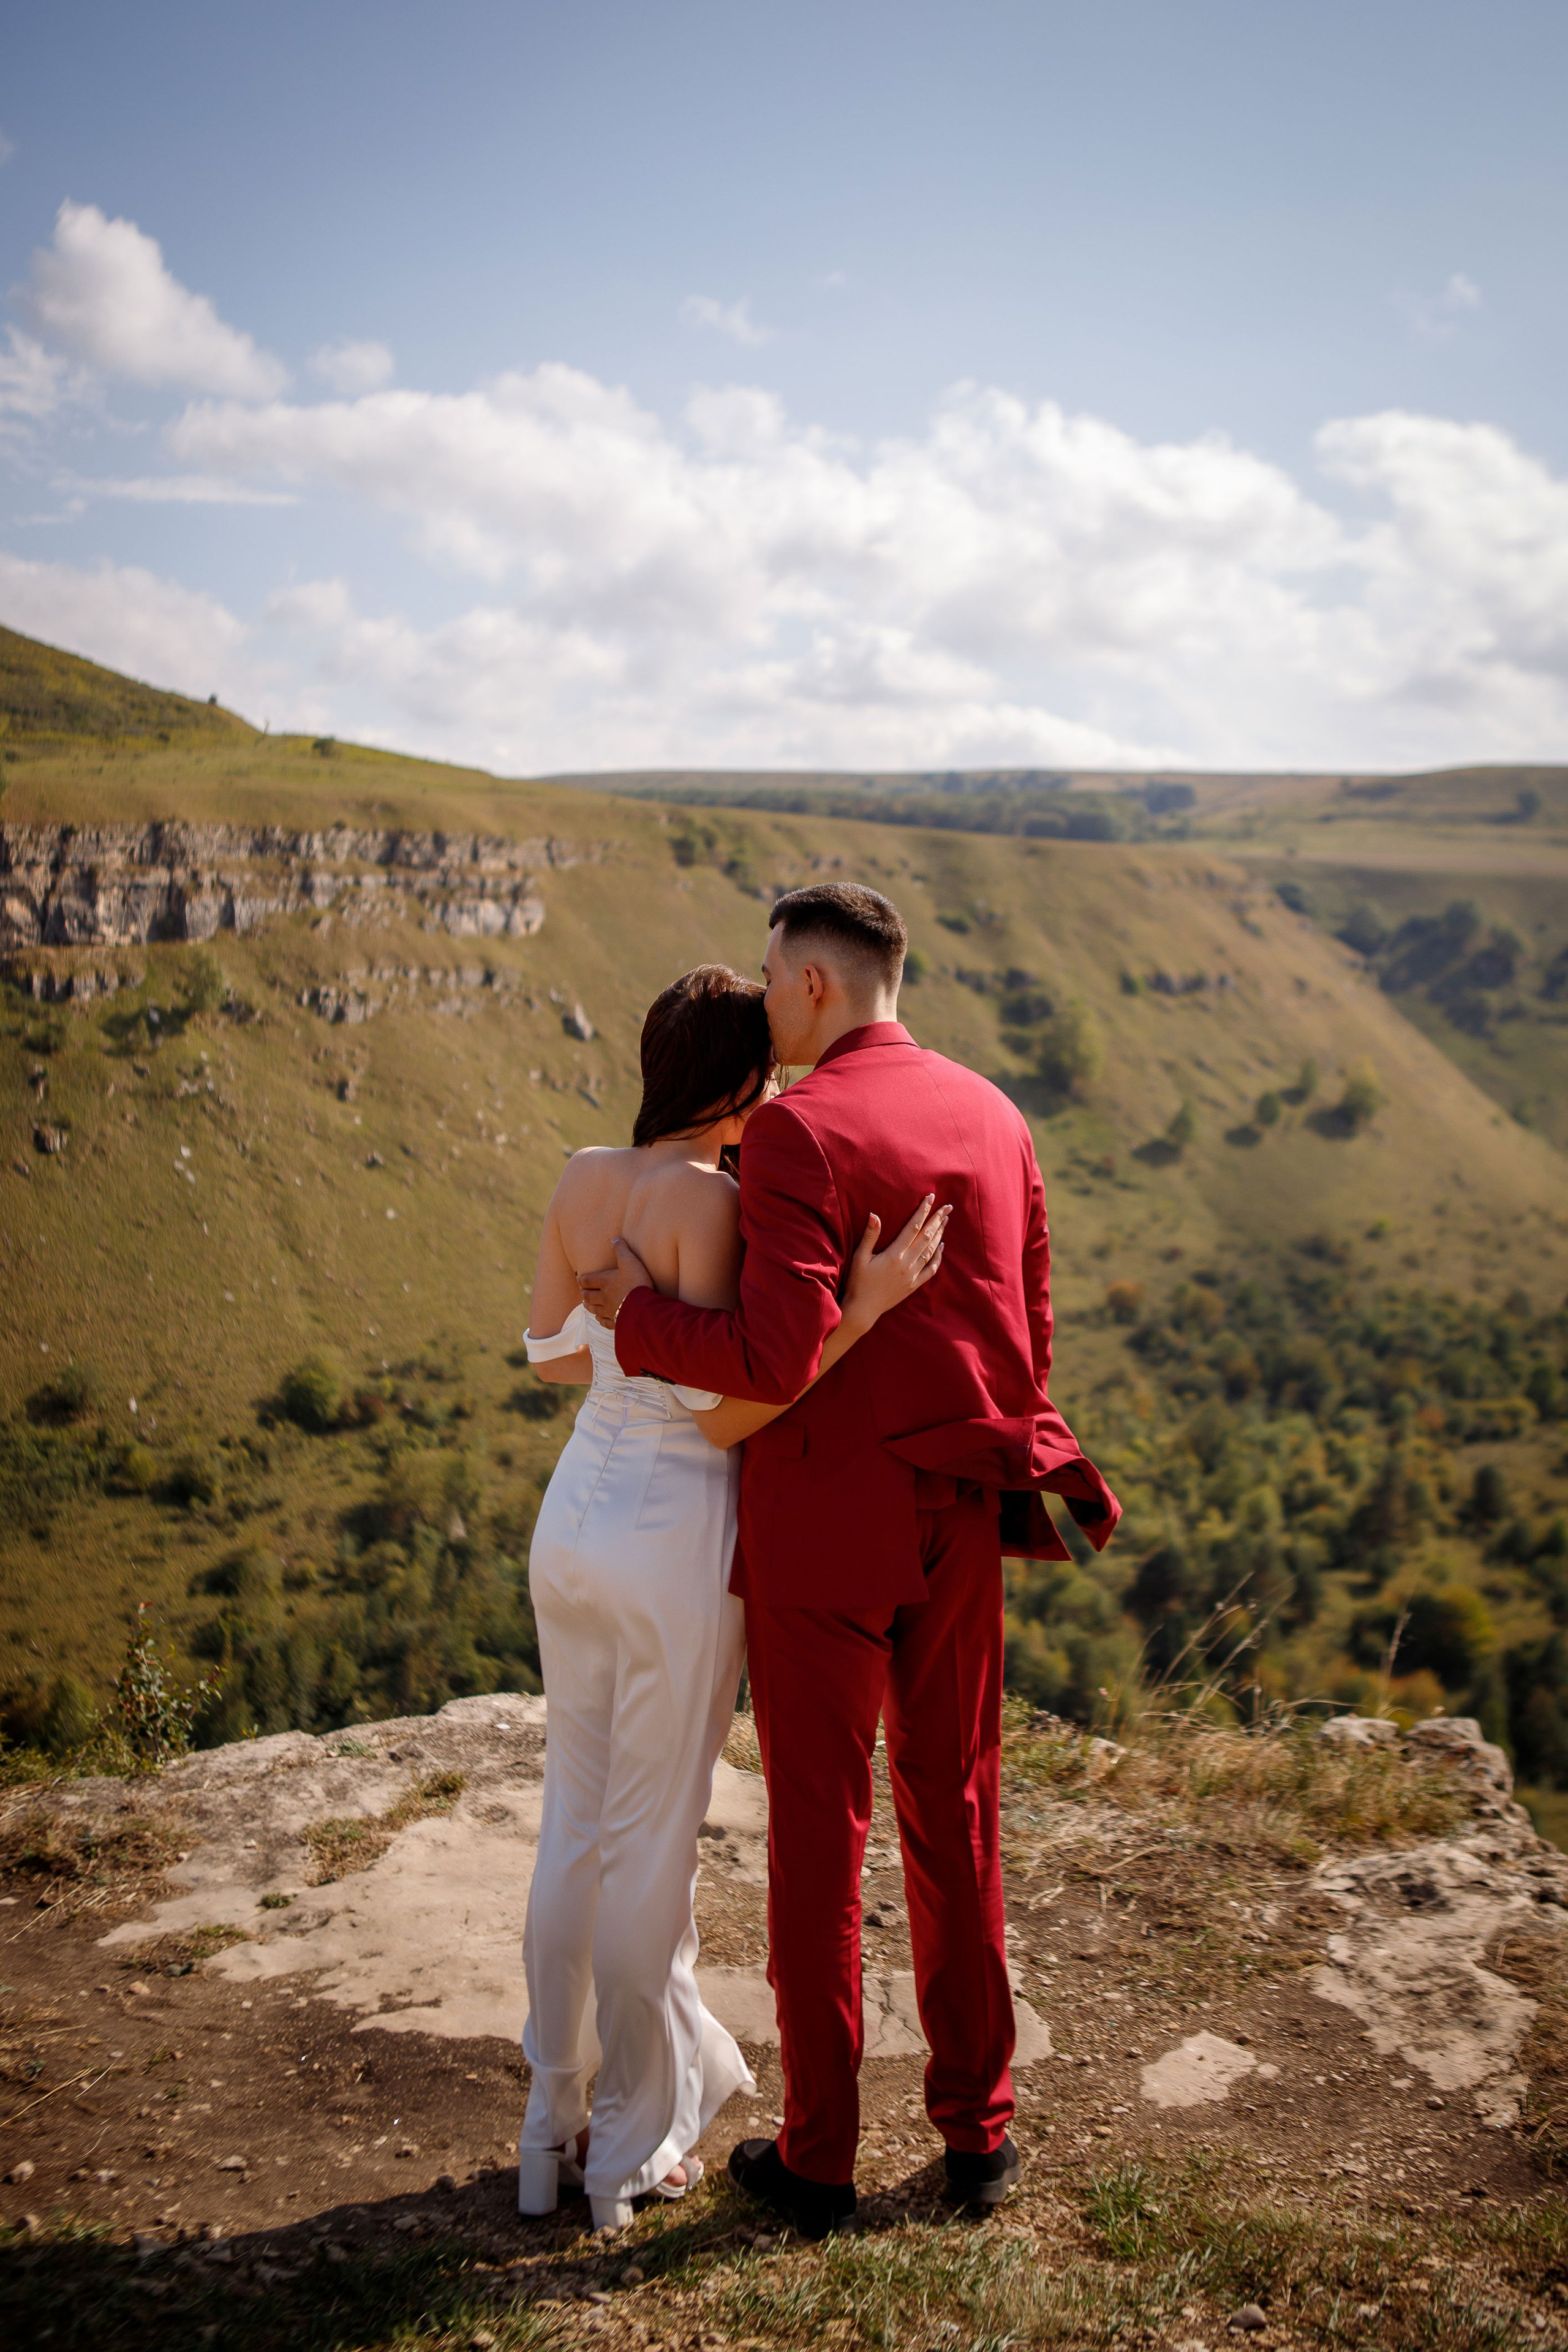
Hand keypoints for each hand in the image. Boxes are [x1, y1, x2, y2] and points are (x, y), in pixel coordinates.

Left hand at [578, 1237, 654, 1329]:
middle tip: (582, 1293)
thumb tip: (614, 1239)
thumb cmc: (636, 1283)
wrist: (642, 1307)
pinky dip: (600, 1320)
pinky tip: (599, 1319)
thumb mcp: (630, 1262)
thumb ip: (621, 1250)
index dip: (582, 1280)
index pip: (587, 1280)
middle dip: (584, 1294)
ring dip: (589, 1306)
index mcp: (604, 1282)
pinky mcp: (615, 1322)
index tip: (579, 1280)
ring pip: (594, 1309)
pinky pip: (604, 1321)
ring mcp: (608, 1311)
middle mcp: (603, 1297)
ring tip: (586, 1305)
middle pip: (588, 1296)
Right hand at [840, 1193, 950, 1334]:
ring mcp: (912, 1275)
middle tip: (947, 1206)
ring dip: (939, 1234)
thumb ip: (869, 1236)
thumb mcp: (859, 1257)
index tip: (930, 1198)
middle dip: (937, 1219)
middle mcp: (907, 1264)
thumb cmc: (858, 1282)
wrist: (863, 1309)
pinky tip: (942, 1247)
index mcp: (894, 1255)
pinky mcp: (913, 1285)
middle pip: (927, 1236)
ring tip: (946, 1221)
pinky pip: (931, 1269)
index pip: (913, 1227)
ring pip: (931, 1251)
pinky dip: (938, 1257)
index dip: (922, 1211)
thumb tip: (875, 1214)